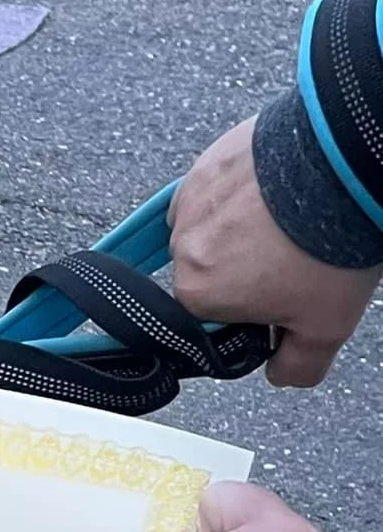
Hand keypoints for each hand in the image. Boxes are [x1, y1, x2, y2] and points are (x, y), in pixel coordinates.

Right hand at [169, 119, 381, 385]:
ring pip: (214, 225)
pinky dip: (245, 187)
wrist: (348, 163)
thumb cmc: (330, 245)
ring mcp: (193, 198)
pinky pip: (219, 184)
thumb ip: (296, 366)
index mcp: (197, 295)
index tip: (286, 291)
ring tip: (292, 216)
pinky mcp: (212, 158)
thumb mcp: (327, 326)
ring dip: (243, 224)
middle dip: (246, 263)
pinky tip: (281, 187)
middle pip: (211, 267)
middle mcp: (183, 247)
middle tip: (297, 250)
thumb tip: (278, 373)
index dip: (252, 305)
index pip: (214, 313)